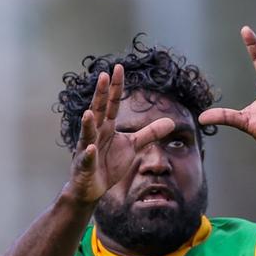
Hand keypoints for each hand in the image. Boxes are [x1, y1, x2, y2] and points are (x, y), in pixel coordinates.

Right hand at [67, 65, 173, 203]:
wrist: (93, 188)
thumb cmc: (109, 163)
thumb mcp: (132, 146)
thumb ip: (149, 133)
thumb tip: (171, 122)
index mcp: (107, 127)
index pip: (112, 103)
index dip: (115, 87)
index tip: (118, 68)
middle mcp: (95, 133)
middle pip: (98, 110)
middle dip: (100, 94)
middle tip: (102, 75)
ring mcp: (87, 149)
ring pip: (87, 133)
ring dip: (88, 123)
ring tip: (89, 112)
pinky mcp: (85, 167)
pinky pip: (86, 159)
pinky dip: (88, 154)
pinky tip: (90, 149)